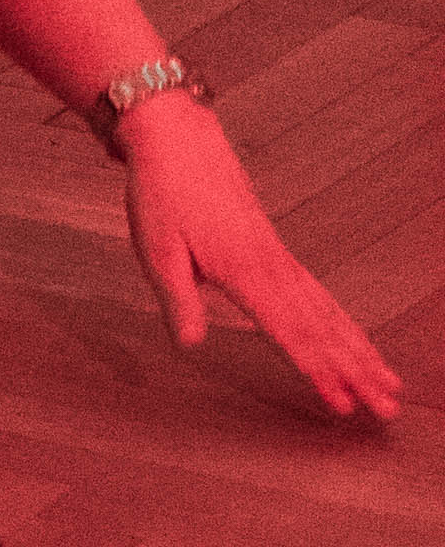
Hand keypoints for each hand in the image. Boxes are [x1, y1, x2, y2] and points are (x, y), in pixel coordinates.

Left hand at [116, 92, 400, 422]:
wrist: (178, 138)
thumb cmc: (162, 193)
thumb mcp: (157, 247)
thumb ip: (178, 299)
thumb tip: (190, 344)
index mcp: (244, 269)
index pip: (288, 331)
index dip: (316, 370)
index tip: (342, 403)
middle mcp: (272, 265)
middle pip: (323, 328)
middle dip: (357, 370)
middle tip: (388, 408)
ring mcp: (279, 257)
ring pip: (329, 312)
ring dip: (360, 350)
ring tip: (389, 384)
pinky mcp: (276, 250)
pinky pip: (318, 294)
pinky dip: (342, 322)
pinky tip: (355, 341)